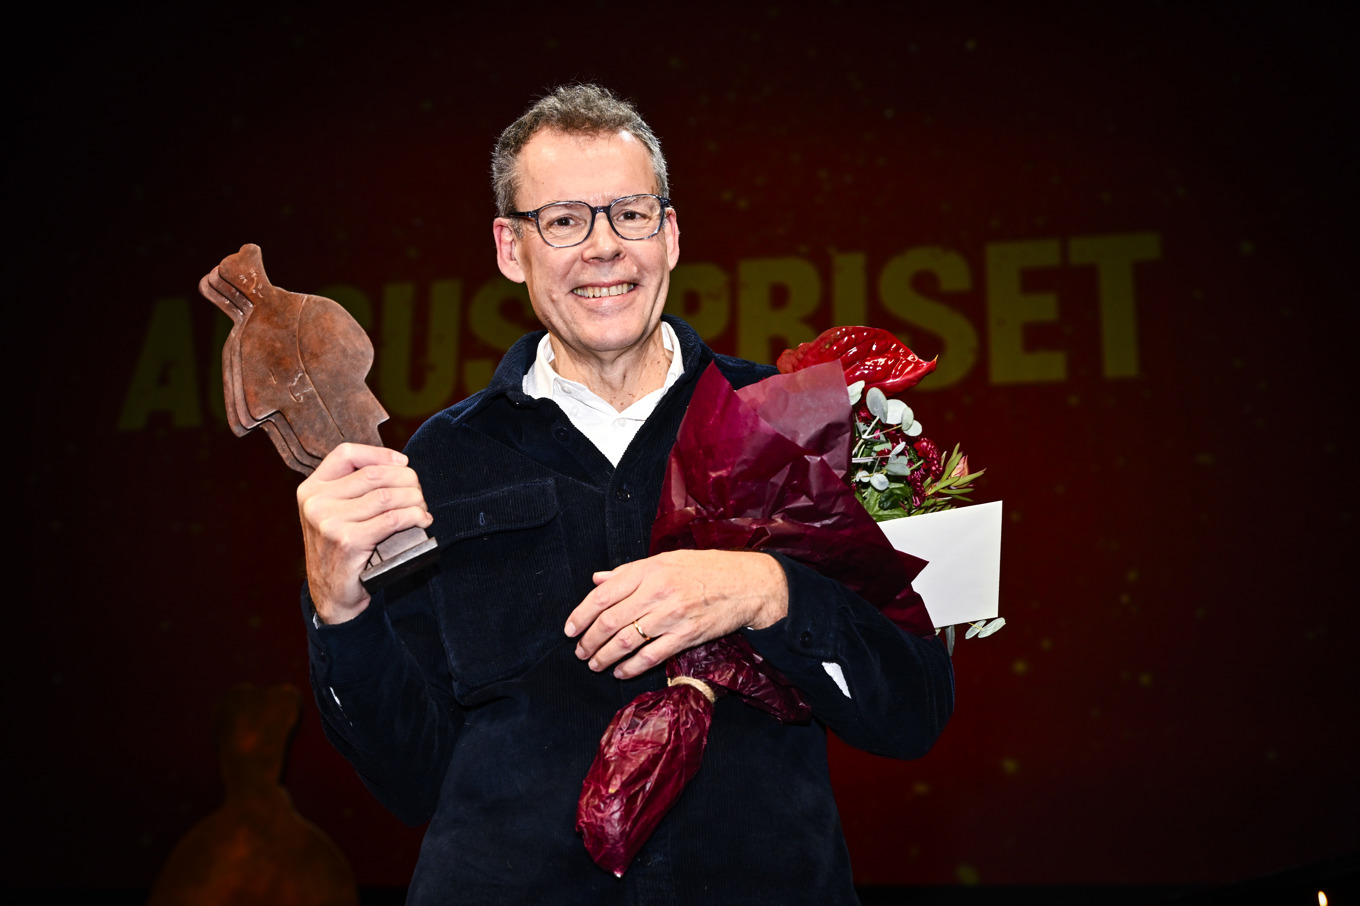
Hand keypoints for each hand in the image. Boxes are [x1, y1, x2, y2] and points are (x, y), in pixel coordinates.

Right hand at [297, 442, 432, 624]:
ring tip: (422, 509)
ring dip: (414, 500)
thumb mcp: (336, 513)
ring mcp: (329, 523)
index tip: (402, 463)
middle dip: (406, 480)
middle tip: (419, 494)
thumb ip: (354, 488)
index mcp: (311, 489)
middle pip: (374, 474)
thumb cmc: (341, 550)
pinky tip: (422, 521)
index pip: (346, 454)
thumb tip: (398, 465)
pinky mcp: (348, 542)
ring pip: (387, 496)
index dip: (379, 454)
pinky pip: (392, 519)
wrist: (331, 594)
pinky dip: (414, 517)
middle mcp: (316, 503)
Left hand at [564, 550, 788, 678]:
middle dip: (589, 641)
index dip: (580, 615)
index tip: (570, 629)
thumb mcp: (665, 561)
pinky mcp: (687, 636)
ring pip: (625, 642)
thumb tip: (597, 580)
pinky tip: (620, 672)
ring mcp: (671, 615)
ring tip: (595, 665)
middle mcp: (656, 591)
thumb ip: (628, 572)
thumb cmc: (704, 569)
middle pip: (609, 622)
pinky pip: (650, 656)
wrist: (746, 583)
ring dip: (604, 657)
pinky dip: (630, 668)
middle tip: (580, 652)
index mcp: (647, 570)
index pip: (602, 595)